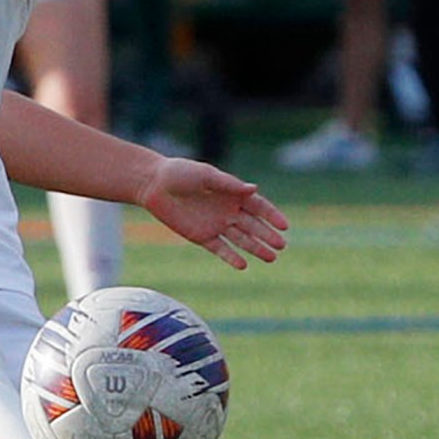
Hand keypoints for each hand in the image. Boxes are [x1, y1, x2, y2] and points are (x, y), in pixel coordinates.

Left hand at [137, 158, 288, 268]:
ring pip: (241, 239)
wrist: (153, 185)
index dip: (272, 215)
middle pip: (253, 225)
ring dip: (256, 248)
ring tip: (271, 258)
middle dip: (268, 235)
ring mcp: (216, 224)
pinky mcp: (201, 236)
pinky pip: (220, 249)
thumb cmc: (180, 173)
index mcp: (232, 193)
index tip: (285, 226)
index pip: (258, 206)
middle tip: (282, 246)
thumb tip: (254, 189)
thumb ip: (229, 184)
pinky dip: (231, 257)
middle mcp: (227, 210)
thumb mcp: (205, 175)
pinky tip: (244, 265)